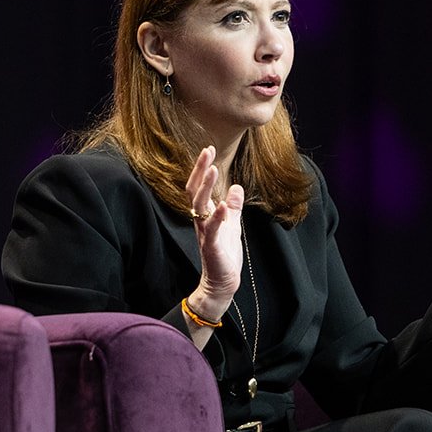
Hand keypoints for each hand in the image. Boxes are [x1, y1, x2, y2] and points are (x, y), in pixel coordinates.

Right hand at [184, 145, 245, 326]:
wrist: (222, 282)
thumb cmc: (225, 254)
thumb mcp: (232, 225)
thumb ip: (233, 207)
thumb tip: (236, 187)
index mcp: (205, 214)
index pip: (199, 187)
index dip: (201, 168)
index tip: (208, 149)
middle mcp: (201, 221)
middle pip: (195, 191)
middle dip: (200, 171)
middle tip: (207, 151)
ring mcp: (205, 233)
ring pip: (199, 206)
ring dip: (206, 187)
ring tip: (213, 169)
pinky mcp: (212, 246)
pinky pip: (212, 229)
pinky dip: (218, 216)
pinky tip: (224, 204)